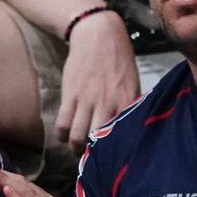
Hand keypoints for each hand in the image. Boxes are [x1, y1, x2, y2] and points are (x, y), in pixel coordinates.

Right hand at [58, 10, 138, 153]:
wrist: (98, 36)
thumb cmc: (120, 60)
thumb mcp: (133, 82)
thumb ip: (131, 104)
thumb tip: (130, 126)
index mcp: (127, 101)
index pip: (124, 133)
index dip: (119, 149)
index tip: (117, 158)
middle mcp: (108, 103)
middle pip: (99, 140)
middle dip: (95, 154)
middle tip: (94, 159)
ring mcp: (87, 100)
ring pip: (78, 136)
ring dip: (76, 148)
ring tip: (78, 151)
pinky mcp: (70, 94)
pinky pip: (63, 123)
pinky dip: (62, 135)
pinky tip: (66, 136)